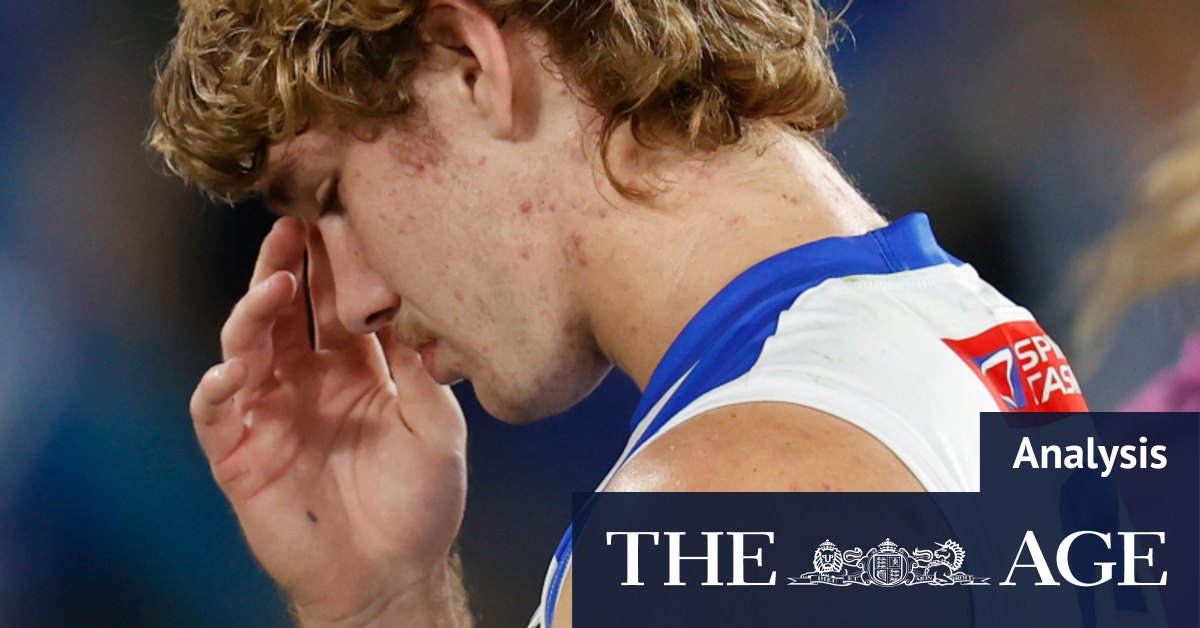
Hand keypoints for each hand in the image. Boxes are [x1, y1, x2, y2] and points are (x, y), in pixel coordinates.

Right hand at [189, 218, 467, 625]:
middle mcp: (309, 381)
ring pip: (247, 346)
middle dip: (287, 266)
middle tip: (294, 225)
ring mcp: (271, 413)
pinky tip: (232, 372)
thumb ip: (420, 370)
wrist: (391, 576)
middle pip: (287, 310)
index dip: (336, 265)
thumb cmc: (419, 504)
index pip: (338, 304)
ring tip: (275, 283)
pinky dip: (217, 389)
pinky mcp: (241, 453)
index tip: (342, 219)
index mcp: (356, 370)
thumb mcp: (436, 427)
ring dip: (254, 312)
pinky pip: (216, 414)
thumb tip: (414, 306)